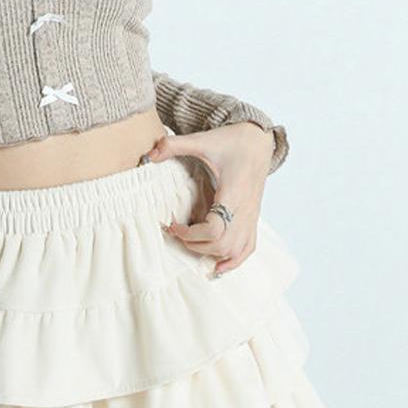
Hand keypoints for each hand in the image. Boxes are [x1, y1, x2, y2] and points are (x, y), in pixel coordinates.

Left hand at [147, 122, 275, 276]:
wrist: (258, 140)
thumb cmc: (232, 141)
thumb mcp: (202, 140)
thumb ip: (174, 145)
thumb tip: (148, 155)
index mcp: (232, 193)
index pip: (213, 229)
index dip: (189, 234)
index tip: (173, 225)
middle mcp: (244, 210)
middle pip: (222, 245)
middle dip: (195, 245)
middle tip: (178, 233)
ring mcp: (251, 217)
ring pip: (235, 251)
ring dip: (210, 253)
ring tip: (192, 244)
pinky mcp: (252, 219)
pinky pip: (248, 248)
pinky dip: (233, 261)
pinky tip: (218, 267)